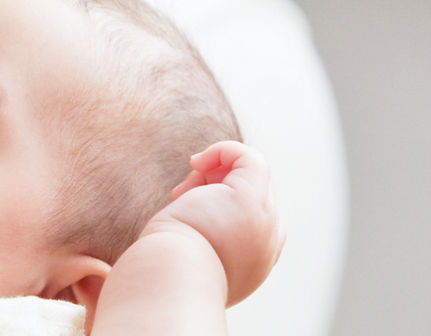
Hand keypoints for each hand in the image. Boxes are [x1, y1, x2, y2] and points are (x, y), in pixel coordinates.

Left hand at [148, 141, 282, 305]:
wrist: (169, 279)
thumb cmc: (164, 274)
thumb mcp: (188, 263)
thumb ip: (201, 247)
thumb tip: (189, 215)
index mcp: (255, 266)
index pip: (253, 225)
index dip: (222, 208)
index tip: (190, 217)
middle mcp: (267, 245)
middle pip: (249, 197)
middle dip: (214, 189)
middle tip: (181, 199)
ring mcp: (264, 220)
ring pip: (248, 178)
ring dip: (212, 176)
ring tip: (182, 194)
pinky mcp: (251, 198)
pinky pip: (250, 158)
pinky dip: (223, 151)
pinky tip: (195, 162)